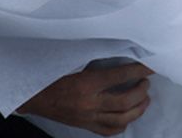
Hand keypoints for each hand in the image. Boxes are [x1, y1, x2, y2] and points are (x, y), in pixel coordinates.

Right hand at [17, 62, 153, 135]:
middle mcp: (89, 103)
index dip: (139, 70)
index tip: (150, 66)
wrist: (32, 96)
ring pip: (121, 119)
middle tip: (146, 83)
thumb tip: (121, 50)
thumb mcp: (72, 62)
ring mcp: (87, 117)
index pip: (120, 75)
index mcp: (86, 83)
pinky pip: (108, 130)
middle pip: (125, 102)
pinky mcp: (84, 126)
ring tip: (145, 99)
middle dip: (141, 92)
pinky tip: (128, 116)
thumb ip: (96, 59)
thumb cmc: (52, 75)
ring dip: (138, 109)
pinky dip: (122, 124)